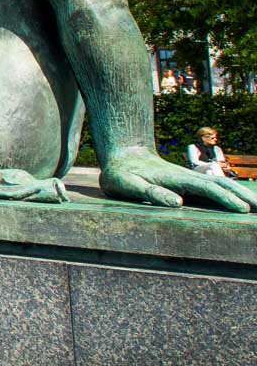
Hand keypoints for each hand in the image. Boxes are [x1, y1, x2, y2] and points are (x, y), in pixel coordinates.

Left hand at [100, 146, 256, 212]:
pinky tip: (241, 204)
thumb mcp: (127, 184)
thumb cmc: (121, 173)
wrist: (123, 155)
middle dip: (245, 197)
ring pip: (223, 187)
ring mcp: (191, 180)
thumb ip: (150, 192)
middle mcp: (189, 178)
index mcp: (177, 179)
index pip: (208, 189)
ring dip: (243, 196)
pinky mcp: (189, 185)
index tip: (243, 210)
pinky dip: (231, 196)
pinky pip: (215, 191)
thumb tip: (177, 203)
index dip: (226, 199)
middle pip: (223, 186)